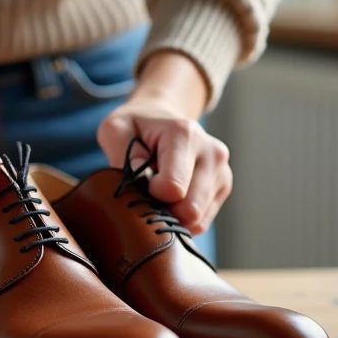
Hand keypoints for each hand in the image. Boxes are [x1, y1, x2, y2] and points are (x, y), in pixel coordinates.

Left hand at [97, 52, 231, 233]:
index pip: (172, 189)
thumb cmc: (136, 126)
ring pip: (197, 219)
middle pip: (189, 209)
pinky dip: (183, 217)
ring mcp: (222, 170)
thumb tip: (139, 182)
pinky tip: (173, 197)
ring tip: (161, 190)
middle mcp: (212, 152)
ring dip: (173, 213)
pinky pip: (202, 221)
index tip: (142, 179)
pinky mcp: (223, 186)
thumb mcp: (115, 128)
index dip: (150, 193)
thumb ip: (120, 153)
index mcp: (184, 135)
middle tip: (149, 190)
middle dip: (163, 208)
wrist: (161, 116)